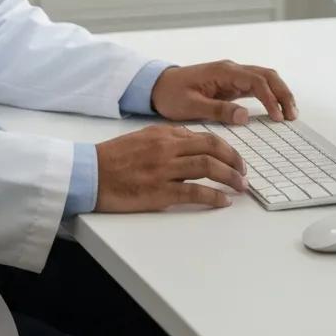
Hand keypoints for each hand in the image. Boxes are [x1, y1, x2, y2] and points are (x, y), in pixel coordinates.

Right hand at [95, 124, 247, 211]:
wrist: (91, 172)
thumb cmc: (114, 157)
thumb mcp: (143, 137)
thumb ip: (168, 138)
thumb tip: (193, 142)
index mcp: (164, 133)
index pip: (204, 136)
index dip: (226, 147)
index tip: (236, 158)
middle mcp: (167, 147)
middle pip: (211, 148)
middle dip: (233, 159)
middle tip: (243, 172)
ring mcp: (164, 169)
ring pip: (207, 166)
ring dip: (229, 176)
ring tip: (240, 186)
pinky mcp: (159, 191)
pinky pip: (193, 191)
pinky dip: (213, 196)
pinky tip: (223, 201)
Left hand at [150, 60, 297, 124]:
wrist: (158, 86)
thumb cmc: (172, 95)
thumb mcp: (191, 106)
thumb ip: (218, 110)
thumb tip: (245, 116)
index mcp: (223, 72)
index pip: (256, 81)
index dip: (270, 98)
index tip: (278, 117)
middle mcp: (231, 70)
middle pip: (267, 75)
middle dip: (283, 93)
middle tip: (293, 116)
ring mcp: (232, 75)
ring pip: (264, 78)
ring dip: (279, 93)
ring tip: (290, 115)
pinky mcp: (231, 84)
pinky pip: (256, 86)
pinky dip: (269, 96)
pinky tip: (275, 110)